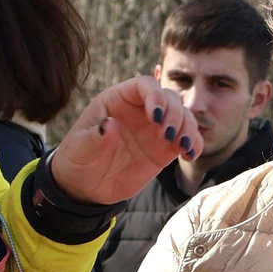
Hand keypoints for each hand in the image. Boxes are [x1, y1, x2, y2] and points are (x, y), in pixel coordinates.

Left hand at [47, 76, 200, 205]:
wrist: (86, 186)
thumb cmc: (78, 159)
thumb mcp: (80, 149)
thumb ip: (94, 137)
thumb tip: (110, 124)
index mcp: (118, 99)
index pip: (143, 86)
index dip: (155, 96)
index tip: (156, 117)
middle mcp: (141, 110)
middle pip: (169, 98)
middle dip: (175, 114)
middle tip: (168, 136)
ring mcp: (155, 129)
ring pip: (183, 116)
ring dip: (188, 129)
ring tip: (182, 147)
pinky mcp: (165, 149)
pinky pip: (187, 140)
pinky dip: (194, 145)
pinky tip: (190, 155)